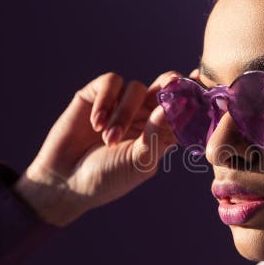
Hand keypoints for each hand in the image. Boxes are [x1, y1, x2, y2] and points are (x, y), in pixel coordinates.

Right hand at [14, 68, 199, 226]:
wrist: (64, 182)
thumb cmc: (107, 178)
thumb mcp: (138, 162)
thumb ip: (156, 135)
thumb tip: (170, 107)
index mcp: (160, 131)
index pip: (182, 108)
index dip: (192, 95)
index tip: (198, 82)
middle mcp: (144, 114)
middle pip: (164, 86)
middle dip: (170, 85)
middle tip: (171, 86)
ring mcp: (120, 104)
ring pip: (136, 89)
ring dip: (124, 114)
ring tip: (109, 140)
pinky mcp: (96, 95)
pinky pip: (111, 83)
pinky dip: (106, 102)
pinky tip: (96, 124)